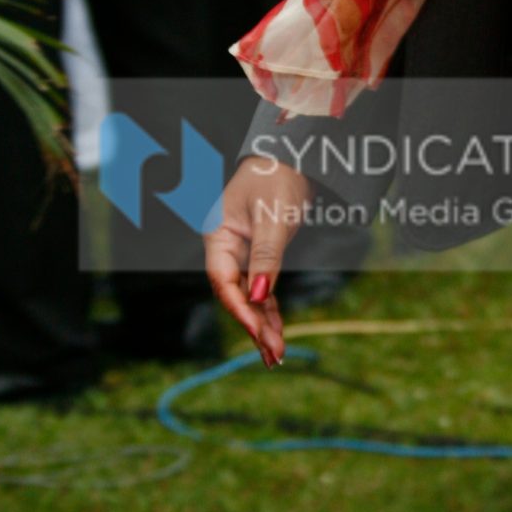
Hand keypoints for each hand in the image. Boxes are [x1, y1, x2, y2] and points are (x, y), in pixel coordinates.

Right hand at [204, 155, 313, 367]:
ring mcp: (242, 253)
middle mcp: (226, 247)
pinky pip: (262, 289)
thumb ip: (266, 257)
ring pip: (250, 295)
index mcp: (218, 235)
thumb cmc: (278, 178)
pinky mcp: (259, 255)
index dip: (240, 308)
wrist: (293, 157)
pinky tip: (277, 333)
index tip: (258, 331)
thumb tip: (261, 295)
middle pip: (235, 294)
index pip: (223, 281)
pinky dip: (270, 310)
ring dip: (263, 324)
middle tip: (273, 355)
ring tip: (276, 355)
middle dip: (254, 325)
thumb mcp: (273, 218)